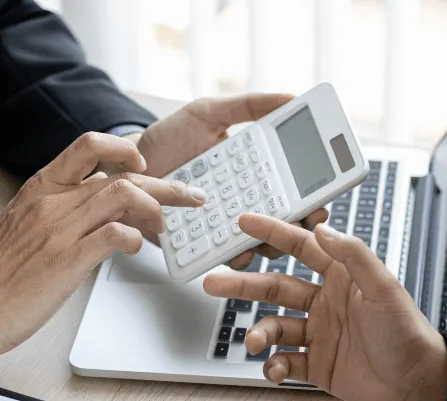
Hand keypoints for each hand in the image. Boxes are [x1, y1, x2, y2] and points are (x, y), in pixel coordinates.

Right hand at [0, 132, 205, 379]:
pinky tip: (137, 248)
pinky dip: (134, 239)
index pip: (88, 145)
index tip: (145, 163)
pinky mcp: (66, 260)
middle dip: (164, 183)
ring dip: (156, 209)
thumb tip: (95, 207)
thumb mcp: (24, 223)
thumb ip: (57, 208)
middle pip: (120, 174)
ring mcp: (59, 229)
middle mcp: (51, 201)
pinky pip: (114, 236)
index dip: (124, 148)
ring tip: (167, 227)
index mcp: (40, 187)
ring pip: (123, 196)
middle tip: (191, 195)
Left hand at [114, 93, 329, 267]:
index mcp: (255, 174)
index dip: (313, 198)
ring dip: (271, 245)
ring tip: (269, 238)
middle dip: (300, 226)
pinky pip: (224, 257)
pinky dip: (235, 257)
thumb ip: (248, 106)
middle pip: (285, 224)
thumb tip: (291, 97)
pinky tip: (237, 250)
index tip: (321, 200)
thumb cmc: (168, 140)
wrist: (125, 166)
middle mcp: (245, 204)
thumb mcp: (208, 113)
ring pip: (261, 246)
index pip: (294, 190)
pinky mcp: (201, 246)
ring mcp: (224, 228)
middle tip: (303, 220)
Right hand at [203, 216, 446, 400]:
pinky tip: (275, 369)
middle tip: (214, 282)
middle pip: (275, 287)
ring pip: (275, 327)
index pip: (301, 248)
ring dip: (259, 332)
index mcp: (341, 277)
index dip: (273, 233)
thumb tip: (322, 228)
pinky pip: (286, 362)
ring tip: (253, 341)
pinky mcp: (318, 366)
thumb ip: (352, 254)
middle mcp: (326, 303)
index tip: (244, 222)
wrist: (418, 384)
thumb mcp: (383, 287)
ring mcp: (320, 334)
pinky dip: (275, 366)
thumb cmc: (408, 334)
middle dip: (244, 285)